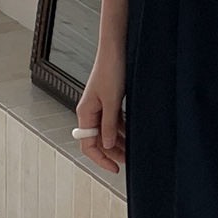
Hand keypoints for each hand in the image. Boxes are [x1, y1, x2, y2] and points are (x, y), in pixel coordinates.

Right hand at [75, 48, 126, 173]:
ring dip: (118, 141)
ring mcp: (100, 106)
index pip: (88, 144)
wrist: (116, 49)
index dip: (101, 158)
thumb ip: (109, 124)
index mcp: (85, 113)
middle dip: (111, 152)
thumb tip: (106, 143)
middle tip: (127, 160)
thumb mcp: (112, 101)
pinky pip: (113, 120)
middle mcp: (90, 111)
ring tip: (132, 149)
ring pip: (107, 131)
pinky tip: (132, 134)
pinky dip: (122, 129)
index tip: (114, 168)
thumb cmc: (111, 69)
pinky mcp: (109, 100)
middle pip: (98, 139)